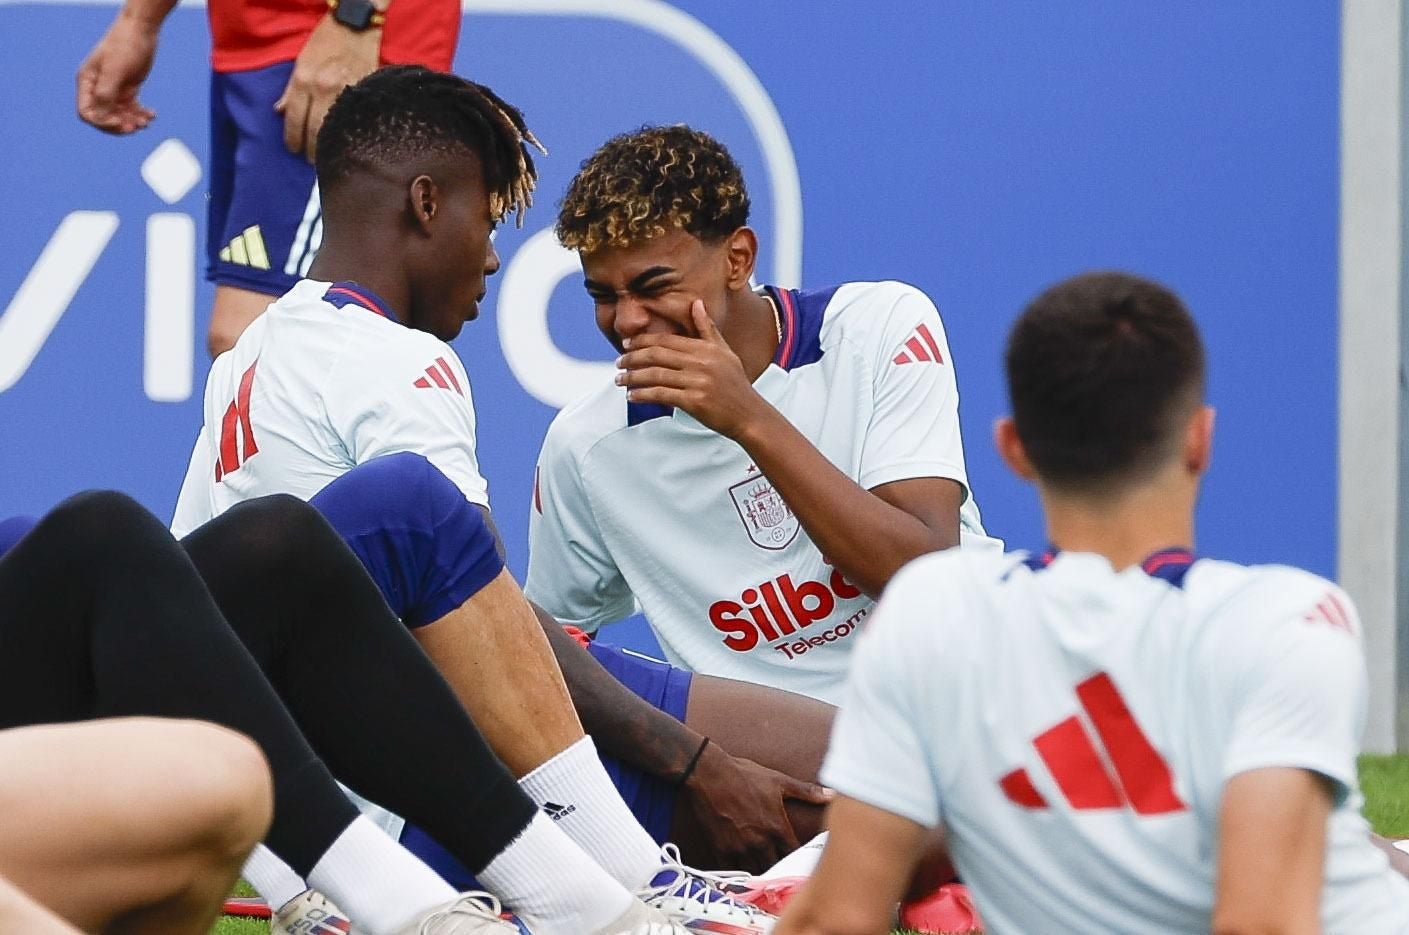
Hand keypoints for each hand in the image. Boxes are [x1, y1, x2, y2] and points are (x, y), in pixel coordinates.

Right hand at [76, 11, 159, 133]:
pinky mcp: (128, 90)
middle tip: (136, 127)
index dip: (102, 122)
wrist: (141, 31)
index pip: (87, 112)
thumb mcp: (114, 70)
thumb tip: (99, 116)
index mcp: (87, 82)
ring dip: (133, 121)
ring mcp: (113, 90)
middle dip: (120, 125)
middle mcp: (98, 88)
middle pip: (104, 118)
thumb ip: (105, 93)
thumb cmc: (124, 46)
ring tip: (147, 120)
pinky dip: (141, 114)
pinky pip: (132, 109)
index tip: (120, 121)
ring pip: (120, 115)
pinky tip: (152, 114)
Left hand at [275, 15, 380, 161]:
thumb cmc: (326, 41)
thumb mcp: (302, 61)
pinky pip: (353, 120)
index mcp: (304, 79)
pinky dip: (348, 134)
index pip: (294, 118)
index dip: (293, 138)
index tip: (294, 149)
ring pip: (335, 129)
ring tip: (328, 155)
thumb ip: (291, 90)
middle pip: (315, 130)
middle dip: (312, 148)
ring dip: (331, 145)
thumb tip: (280, 111)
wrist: (355, 25)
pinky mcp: (363, 94)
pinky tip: (346, 142)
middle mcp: (322, 88)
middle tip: (311, 160)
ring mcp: (345, 92)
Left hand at [617, 300, 771, 438]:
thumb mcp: (725, 352)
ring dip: (633, 377)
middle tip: (619, 363)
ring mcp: (698, 382)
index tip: (626, 345)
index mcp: (706, 348)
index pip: (666, 340)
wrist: (749, 415)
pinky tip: (632, 396)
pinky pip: (661, 395)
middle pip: (656, 355)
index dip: (642, 341)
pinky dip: (642, 395)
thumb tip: (697, 303)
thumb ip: (707, 329)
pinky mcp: (694, 401)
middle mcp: (701, 362)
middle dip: (632, 358)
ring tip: (620, 380)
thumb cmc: (736, 385)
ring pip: (655, 375)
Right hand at [681, 741, 833, 872]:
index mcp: (777, 827)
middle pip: (776, 867)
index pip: (794, 855)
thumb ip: (807, 792)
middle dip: (780, 868)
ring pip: (755, 872)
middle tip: (783, 870)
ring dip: (761, 872)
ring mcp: (739, 849)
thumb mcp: (779, 781)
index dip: (799, 859)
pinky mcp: (721, 850)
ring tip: (765, 873)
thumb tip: (833, 795)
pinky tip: (743, 870)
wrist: (708, 773)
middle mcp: (760, 842)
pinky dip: (739, 873)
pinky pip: (733, 871)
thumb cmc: (745, 775)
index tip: (801, 860)